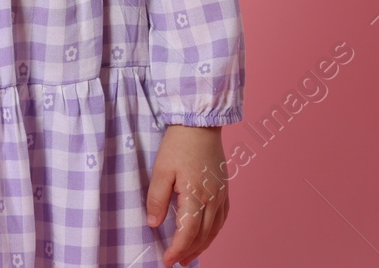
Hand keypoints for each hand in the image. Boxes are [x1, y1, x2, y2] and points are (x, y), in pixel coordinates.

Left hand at [145, 124, 230, 265]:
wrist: (200, 124)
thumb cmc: (178, 145)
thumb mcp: (161, 170)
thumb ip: (157, 198)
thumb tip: (154, 223)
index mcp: (196, 195)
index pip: (188, 231)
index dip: (177, 249)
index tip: (167, 261)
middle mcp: (213, 199)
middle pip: (203, 234)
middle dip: (189, 251)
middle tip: (176, 262)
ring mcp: (221, 194)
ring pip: (215, 229)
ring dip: (202, 245)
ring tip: (190, 255)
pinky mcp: (224, 189)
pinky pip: (222, 218)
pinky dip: (214, 232)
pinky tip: (206, 235)